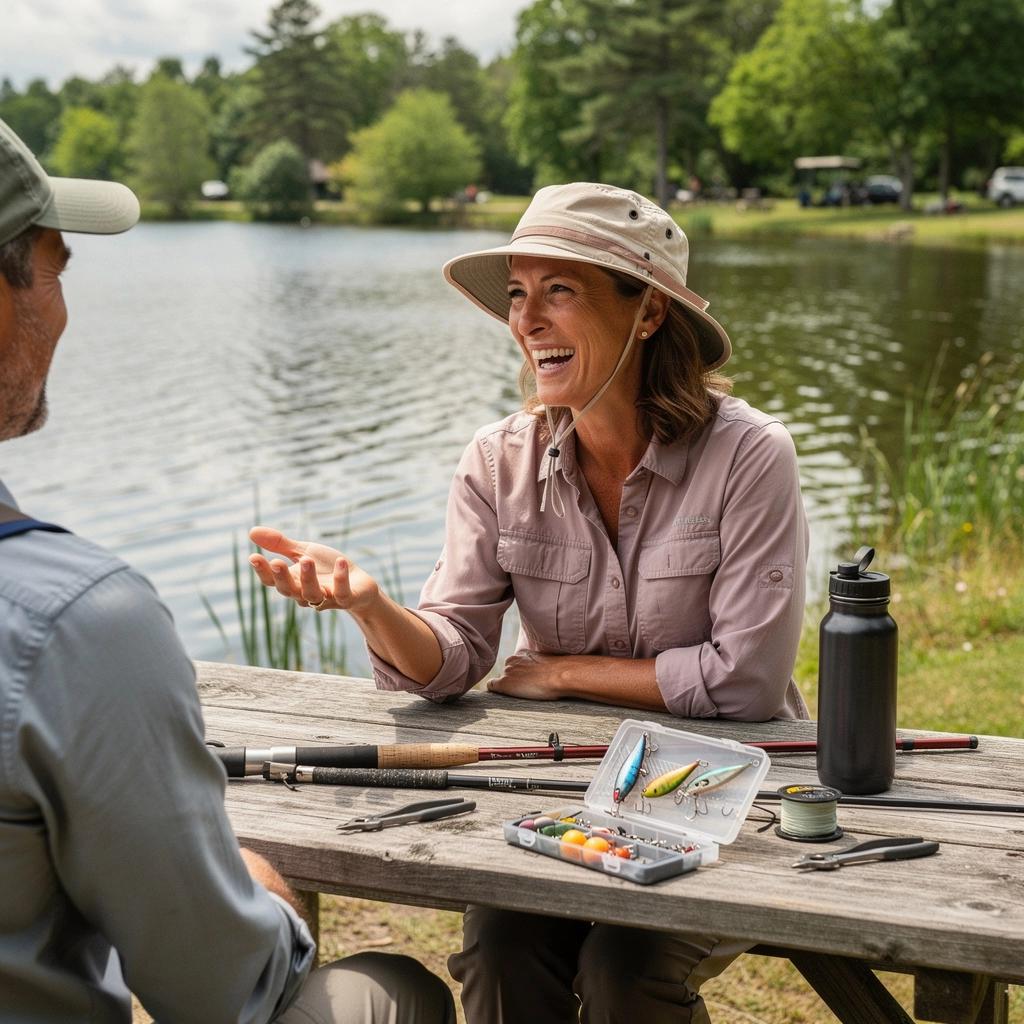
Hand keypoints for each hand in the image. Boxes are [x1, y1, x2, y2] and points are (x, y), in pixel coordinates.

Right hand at [248, 525, 379, 613]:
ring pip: (312, 594)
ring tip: (307, 559)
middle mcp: (306, 593)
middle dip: (282, 578)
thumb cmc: (327, 568)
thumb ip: (280, 545)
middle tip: (277, 562)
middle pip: (289, 591)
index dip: (263, 571)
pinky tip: (340, 562)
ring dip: (309, 578)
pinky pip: (342, 593)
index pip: (272, 581)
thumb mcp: (304, 552)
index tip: (253, 556)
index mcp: (293, 582)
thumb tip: (251, 531)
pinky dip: (340, 579)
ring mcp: (327, 598)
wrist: (360, 584)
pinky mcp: (348, 599)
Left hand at [487, 651, 570, 700]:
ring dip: (507, 686)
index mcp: (522, 654)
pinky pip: (491, 686)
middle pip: (506, 672)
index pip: (514, 665)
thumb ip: (537, 665)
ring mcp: (506, 671)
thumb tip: (540, 674)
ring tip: (520, 693)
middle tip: (524, 688)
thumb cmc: (559, 671)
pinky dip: (495, 691)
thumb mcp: (546, 663)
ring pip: (501, 680)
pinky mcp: (504, 683)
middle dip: (512, 680)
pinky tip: (502, 696)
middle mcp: (512, 660)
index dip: (519, 675)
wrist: (560, 675)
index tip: (525, 681)